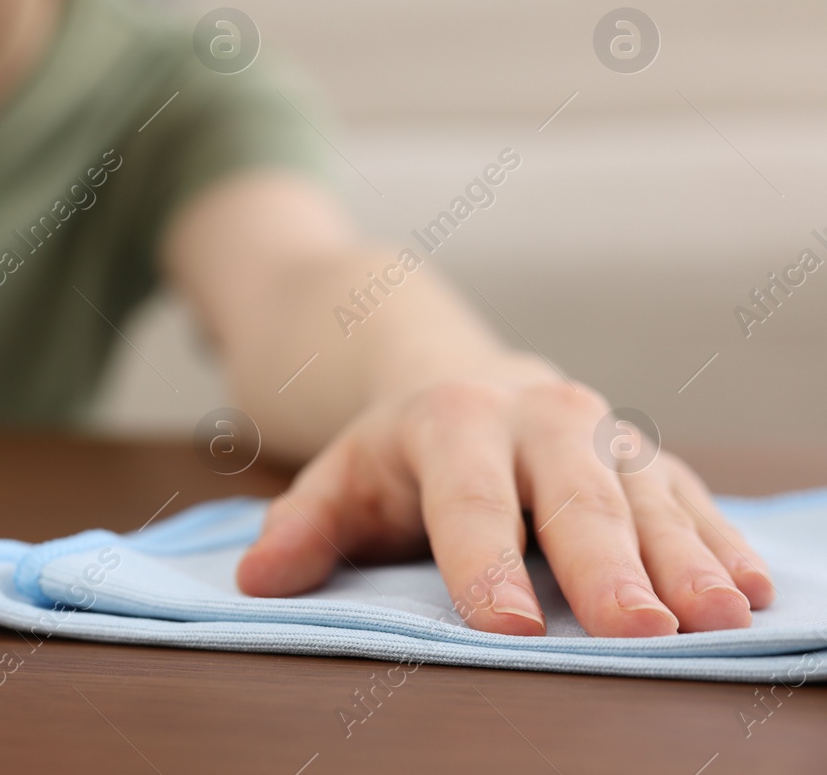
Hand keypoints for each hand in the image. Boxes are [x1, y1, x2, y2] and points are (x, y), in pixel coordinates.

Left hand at [235, 380, 774, 635]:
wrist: (461, 380)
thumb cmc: (399, 455)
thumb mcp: (339, 478)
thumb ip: (302, 526)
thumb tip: (257, 578)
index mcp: (452, 423)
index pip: (467, 500)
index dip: (485, 564)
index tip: (508, 627)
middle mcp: (539, 419)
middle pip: (574, 497)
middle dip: (607, 565)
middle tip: (639, 629)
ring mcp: (603, 435)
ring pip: (648, 496)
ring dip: (686, 558)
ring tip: (718, 616)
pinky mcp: (650, 457)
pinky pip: (692, 495)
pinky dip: (722, 541)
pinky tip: (751, 590)